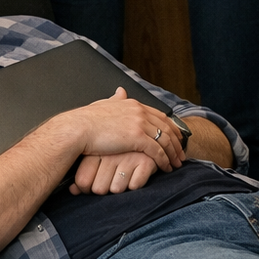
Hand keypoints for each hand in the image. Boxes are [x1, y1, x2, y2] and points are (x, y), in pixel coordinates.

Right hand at [61, 88, 184, 171]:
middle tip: (181, 154)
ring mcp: (139, 123)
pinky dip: (164, 160)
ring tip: (176, 164)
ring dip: (173, 153)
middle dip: (176, 142)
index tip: (176, 138)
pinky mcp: (137, 137)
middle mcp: (139, 111)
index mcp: (133, 104)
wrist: (77, 129)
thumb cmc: (86, 121)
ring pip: (165, 140)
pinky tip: (166, 167)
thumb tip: (121, 91)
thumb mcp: (104, 105)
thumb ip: (116, 99)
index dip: (170, 128)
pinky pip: (157, 150)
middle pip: (166, 127)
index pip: (160, 116)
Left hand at [70, 151, 157, 194]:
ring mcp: (128, 156)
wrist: (143, 134)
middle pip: (99, 189)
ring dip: (121, 187)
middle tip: (111, 180)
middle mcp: (111, 153)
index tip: (91, 186)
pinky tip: (136, 174)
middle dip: (105, 189)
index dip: (86, 189)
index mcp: (96, 151)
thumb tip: (73, 191)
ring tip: (124, 176)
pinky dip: (135, 183)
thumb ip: (84, 175)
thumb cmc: (116, 149)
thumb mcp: (96, 156)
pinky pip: (135, 185)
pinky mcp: (146, 160)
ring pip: (117, 189)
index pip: (83, 182)